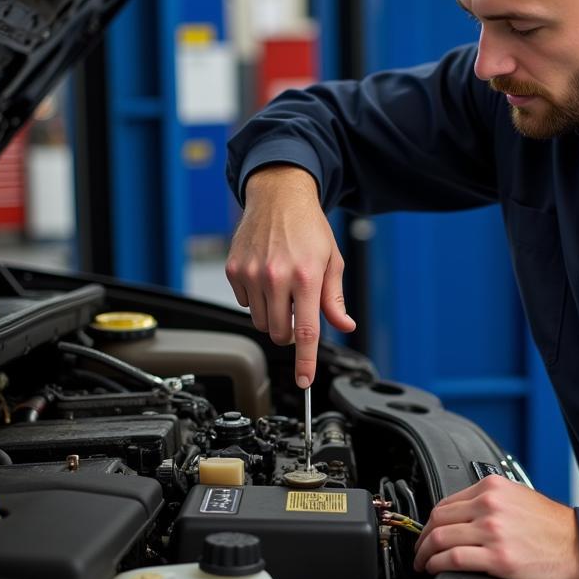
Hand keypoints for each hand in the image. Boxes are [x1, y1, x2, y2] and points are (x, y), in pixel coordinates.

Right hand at [225, 165, 355, 386]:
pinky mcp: (234, 271)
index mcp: (305, 277)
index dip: (305, 362)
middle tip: (299, 311)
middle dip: (291, 332)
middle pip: (280, 332)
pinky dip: (258, 300)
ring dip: (275, 317)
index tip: (305, 382)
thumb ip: (334, 299)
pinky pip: (246, 304)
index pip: (306, 332)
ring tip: (284, 289)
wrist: (278, 196)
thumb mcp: (331, 261)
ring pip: (262, 322)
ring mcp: (251, 274)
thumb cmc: (308, 227)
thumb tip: (344, 325)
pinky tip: (267, 277)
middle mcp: (276, 277)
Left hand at [412, 475, 578, 578]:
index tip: (428, 533)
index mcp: (493, 487)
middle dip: (423, 538)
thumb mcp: (519, 498)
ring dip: (425, 554)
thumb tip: (462, 519)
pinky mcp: (498, 557)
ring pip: (441, 538)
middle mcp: (490, 505)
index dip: (431, 521)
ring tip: (423, 564)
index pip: (446, 502)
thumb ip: (490, 503)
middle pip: (438, 519)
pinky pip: (454, 559)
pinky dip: (437, 565)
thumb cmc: (555, 528)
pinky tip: (436, 570)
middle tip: (419, 552)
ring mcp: (493, 530)